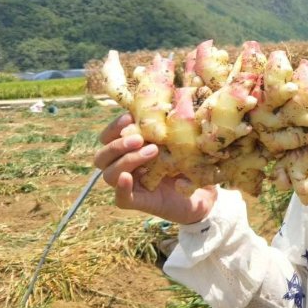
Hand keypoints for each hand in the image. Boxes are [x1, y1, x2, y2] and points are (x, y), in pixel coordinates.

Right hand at [93, 113, 216, 224]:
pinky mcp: (138, 202)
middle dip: (117, 144)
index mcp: (130, 150)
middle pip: (102, 156)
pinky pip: (121, 197)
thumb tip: (165, 105)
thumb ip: (166, 128)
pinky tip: (127, 177)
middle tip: (139, 138)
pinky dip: (122, 187)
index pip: (108, 137)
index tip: (130, 117)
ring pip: (110, 174)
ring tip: (152, 151)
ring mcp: (130, 185)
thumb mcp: (178, 141)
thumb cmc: (190, 162)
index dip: (114, 127)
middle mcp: (125, 167)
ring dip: (127, 160)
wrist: (204, 192)